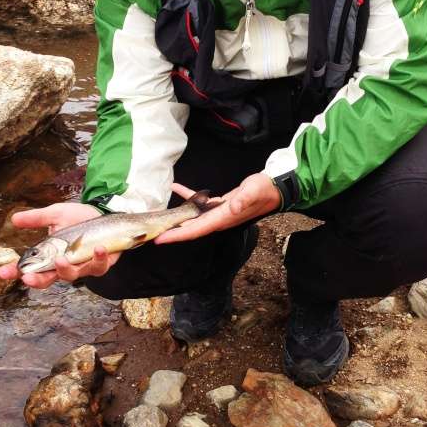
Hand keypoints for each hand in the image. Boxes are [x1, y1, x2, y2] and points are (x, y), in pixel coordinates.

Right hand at [0, 202, 120, 289]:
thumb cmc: (78, 217)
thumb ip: (37, 218)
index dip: (15, 272)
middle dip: (37, 280)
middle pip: (47, 279)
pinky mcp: (100, 264)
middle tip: (28, 277)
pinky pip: (99, 266)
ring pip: (72, 275)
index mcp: (50, 255)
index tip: (2, 272)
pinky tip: (98, 248)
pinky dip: (98, 258)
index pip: (29, 267)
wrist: (104, 214)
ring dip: (66, 269)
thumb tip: (14, 219)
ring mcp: (82, 267)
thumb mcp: (56, 214)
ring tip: (61, 259)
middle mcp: (64, 265)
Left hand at [155, 173, 280, 243]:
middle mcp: (218, 219)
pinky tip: (177, 188)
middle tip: (152, 232)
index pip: (196, 230)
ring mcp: (218, 213)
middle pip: (190, 228)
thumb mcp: (253, 192)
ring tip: (160, 215)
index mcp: (223, 218)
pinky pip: (200, 202)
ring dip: (177, 217)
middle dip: (172, 231)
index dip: (177, 235)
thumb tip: (232, 207)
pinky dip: (188, 195)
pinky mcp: (220, 204)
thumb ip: (243, 200)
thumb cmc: (264, 190)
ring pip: (193, 218)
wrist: (274, 188)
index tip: (160, 239)